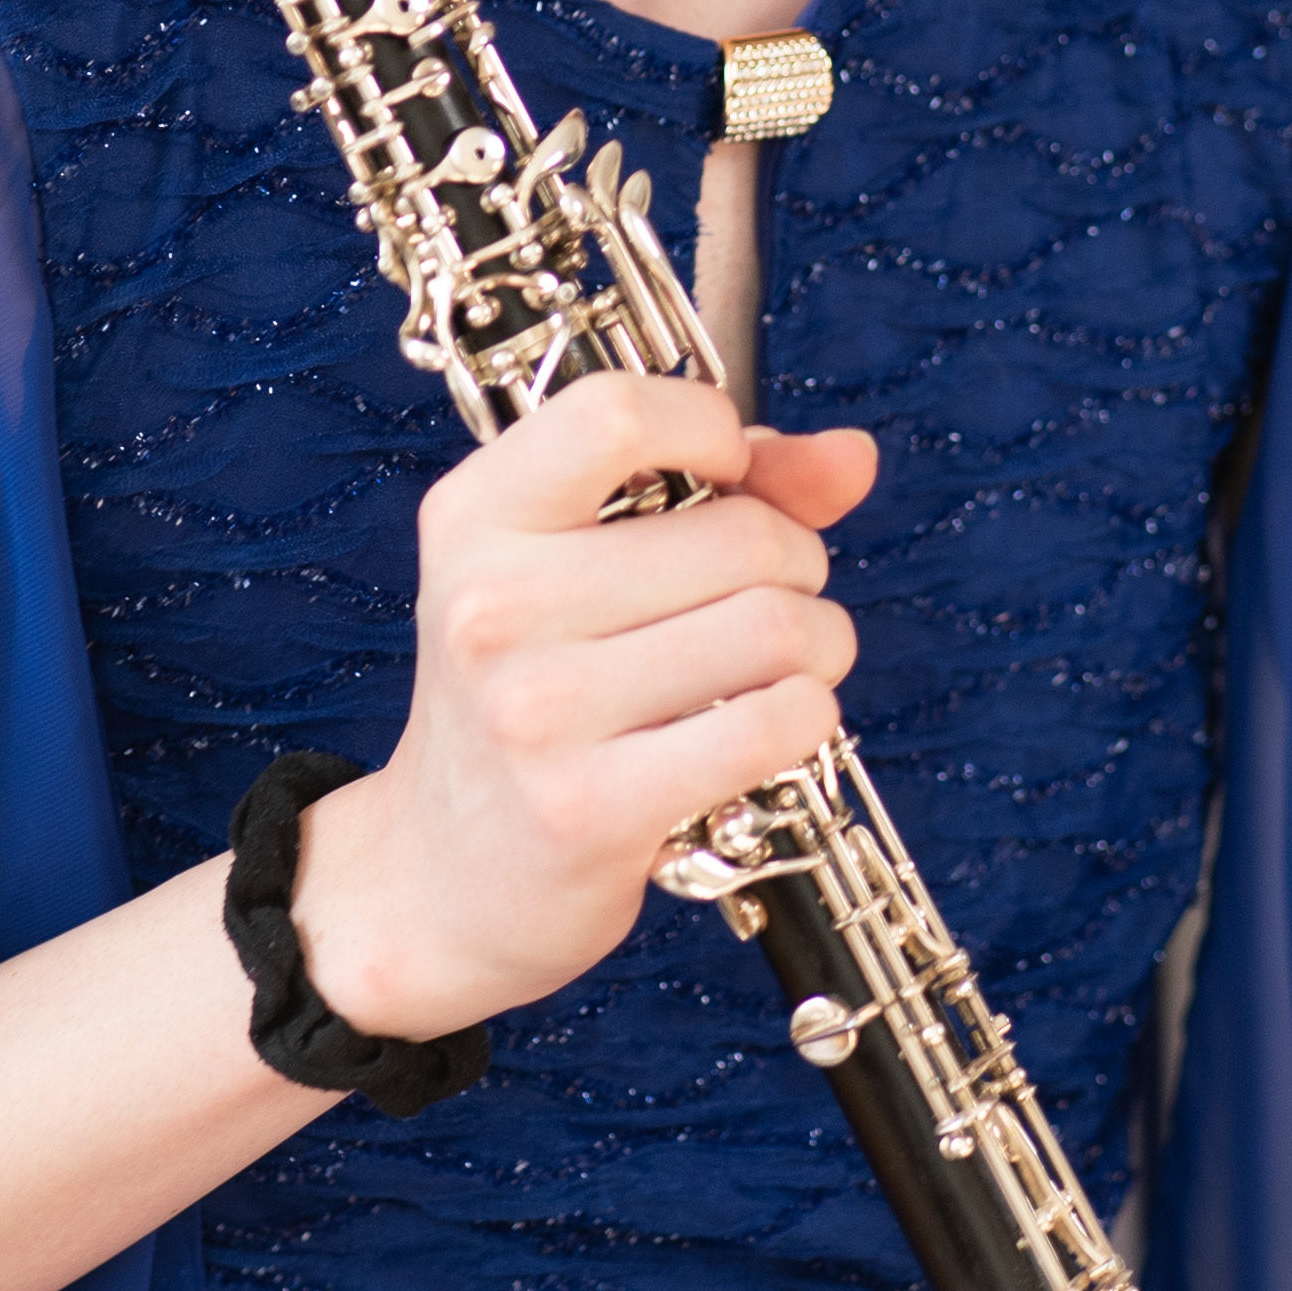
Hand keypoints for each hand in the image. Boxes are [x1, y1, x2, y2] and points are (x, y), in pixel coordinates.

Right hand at [291, 372, 873, 1037]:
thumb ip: (720, 493)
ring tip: (784, 668)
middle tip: (771, 602)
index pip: (616, 413)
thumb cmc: (532, 700)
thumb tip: (853, 457)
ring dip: (817, 645)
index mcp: (475, 517)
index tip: (728, 476)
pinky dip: (805, 719)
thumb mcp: (575, 569)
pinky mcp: (589, 807)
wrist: (438, 877)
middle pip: (740, 532)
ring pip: (774, 626)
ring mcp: (535, 709)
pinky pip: (771, 725)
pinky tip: (775, 726)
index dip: (708, 429)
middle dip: (798, 563)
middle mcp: (491, 604)